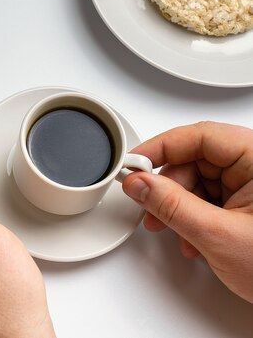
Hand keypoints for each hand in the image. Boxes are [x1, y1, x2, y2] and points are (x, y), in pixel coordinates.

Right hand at [122, 122, 252, 302]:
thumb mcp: (217, 235)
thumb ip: (171, 206)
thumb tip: (139, 183)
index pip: (200, 136)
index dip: (161, 148)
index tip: (133, 163)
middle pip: (196, 160)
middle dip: (168, 187)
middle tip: (150, 206)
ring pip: (200, 181)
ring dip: (180, 207)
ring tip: (175, 231)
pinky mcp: (250, 205)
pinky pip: (211, 198)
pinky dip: (195, 217)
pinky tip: (194, 238)